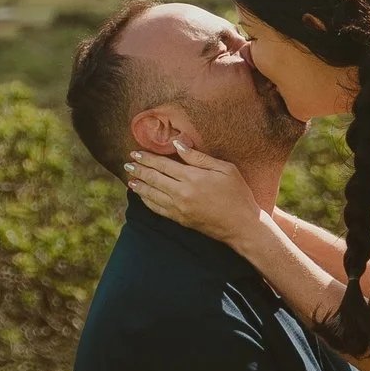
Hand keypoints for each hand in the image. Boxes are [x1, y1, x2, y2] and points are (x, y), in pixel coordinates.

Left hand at [122, 138, 263, 246]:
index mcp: (192, 178)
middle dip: (139, 170)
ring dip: (139, 186)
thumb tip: (178, 144)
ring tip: (130, 178)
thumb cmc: (237, 193)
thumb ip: (198, 157)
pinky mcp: (180, 219)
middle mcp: (182, 193)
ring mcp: (179, 208)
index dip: (147, 158)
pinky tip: (142, 196)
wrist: (242, 225)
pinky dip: (147, 201)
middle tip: (127, 163)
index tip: (135, 153)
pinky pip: (157, 209)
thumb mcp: (224, 168)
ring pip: (152, 195)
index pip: (163, 165)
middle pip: (154, 178)